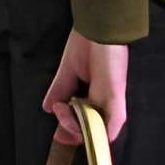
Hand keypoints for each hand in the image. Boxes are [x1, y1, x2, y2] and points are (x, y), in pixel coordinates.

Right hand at [43, 32, 128, 146]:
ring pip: (96, 130)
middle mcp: (103, 102)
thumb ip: (59, 90)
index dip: (70, 131)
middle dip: (68, 126)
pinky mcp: (116, 99)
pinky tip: (83, 131)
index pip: (83, 122)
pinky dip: (99, 135)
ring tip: (62, 110)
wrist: (98, 29)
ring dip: (76, 127)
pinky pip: (112, 126)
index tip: (58, 135)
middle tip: (57, 110)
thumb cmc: (86, 45)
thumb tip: (47, 108)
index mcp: (93, 96)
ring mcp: (111, 103)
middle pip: (87, 128)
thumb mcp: (68, 72)